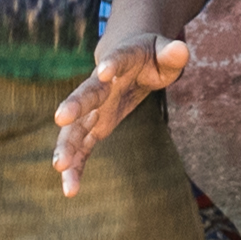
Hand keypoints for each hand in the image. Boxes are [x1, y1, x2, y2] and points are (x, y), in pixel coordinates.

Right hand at [53, 33, 191, 194]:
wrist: (127, 57)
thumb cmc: (150, 55)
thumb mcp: (165, 52)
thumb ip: (172, 53)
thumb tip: (182, 50)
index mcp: (122, 60)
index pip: (117, 60)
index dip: (111, 64)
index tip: (102, 71)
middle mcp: (102, 84)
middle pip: (87, 94)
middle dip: (75, 105)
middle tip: (60, 117)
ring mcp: (97, 107)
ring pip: (77, 125)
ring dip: (67, 145)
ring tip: (59, 167)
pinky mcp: (96, 125)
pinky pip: (83, 147)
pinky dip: (76, 166)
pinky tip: (69, 189)